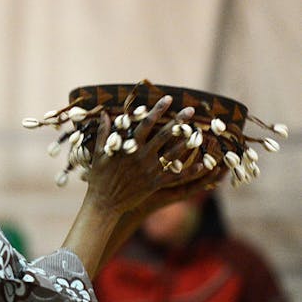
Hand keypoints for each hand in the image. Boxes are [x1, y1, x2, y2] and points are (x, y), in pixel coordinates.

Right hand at [84, 95, 209, 214]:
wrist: (104, 202)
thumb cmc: (99, 177)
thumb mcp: (99, 153)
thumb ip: (103, 132)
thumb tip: (105, 113)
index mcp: (129, 147)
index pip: (146, 123)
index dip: (157, 110)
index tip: (167, 99)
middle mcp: (142, 156)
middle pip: (164, 134)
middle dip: (178, 121)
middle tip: (190, 110)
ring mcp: (150, 170)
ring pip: (173, 153)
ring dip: (187, 142)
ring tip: (200, 133)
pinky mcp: (155, 183)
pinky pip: (176, 176)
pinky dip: (190, 171)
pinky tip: (202, 164)